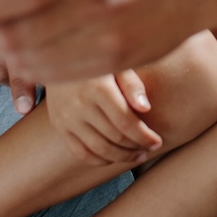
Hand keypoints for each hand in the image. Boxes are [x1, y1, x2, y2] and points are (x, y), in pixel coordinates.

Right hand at [44, 71, 161, 165]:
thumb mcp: (118, 64)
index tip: (157, 142)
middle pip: (114, 137)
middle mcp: (79, 105)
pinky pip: (80, 152)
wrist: (60, 56)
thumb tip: (146, 109)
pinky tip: (115, 157)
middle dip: (136, 147)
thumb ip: (132, 85)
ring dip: (122, 157)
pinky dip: (100, 160)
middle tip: (150, 149)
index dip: (144, 136)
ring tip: (138, 155)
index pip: (125, 121)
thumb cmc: (98, 60)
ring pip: (99, 149)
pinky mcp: (59, 126)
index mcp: (97, 87)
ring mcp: (67, 118)